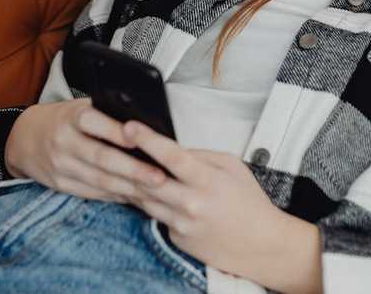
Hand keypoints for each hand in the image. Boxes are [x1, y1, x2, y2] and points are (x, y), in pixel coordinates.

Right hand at [4, 98, 168, 204]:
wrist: (25, 138)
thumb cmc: (66, 118)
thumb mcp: (81, 107)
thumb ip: (108, 113)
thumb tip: (148, 124)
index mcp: (71, 117)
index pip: (96, 123)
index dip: (118, 133)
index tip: (142, 140)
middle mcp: (63, 142)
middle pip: (102, 158)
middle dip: (133, 170)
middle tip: (161, 177)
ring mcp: (60, 166)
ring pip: (99, 181)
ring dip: (129, 188)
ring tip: (155, 192)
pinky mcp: (60, 185)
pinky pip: (92, 193)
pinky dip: (116, 196)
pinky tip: (136, 197)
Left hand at [121, 120, 290, 277]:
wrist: (259, 244)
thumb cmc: (248, 202)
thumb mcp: (232, 167)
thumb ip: (201, 155)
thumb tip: (172, 149)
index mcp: (207, 181)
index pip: (172, 156)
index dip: (148, 140)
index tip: (130, 126)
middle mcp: (191, 204)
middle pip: (147, 179)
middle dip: (126, 160)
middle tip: (111, 143)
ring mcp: (181, 224)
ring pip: (144, 198)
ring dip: (130, 181)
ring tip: (119, 163)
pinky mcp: (176, 238)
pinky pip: (154, 215)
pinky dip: (146, 201)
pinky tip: (142, 189)